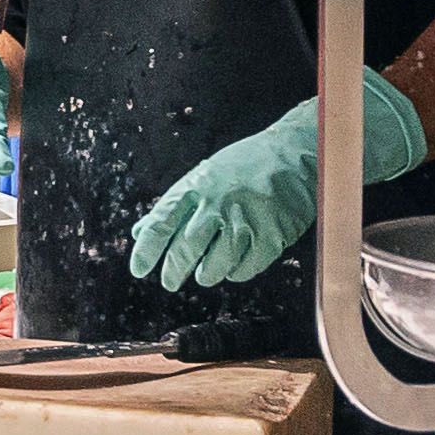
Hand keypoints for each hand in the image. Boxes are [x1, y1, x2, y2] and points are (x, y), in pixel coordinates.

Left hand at [127, 72, 429, 290]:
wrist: (295, 153)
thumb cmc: (245, 165)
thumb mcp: (203, 175)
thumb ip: (172, 206)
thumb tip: (139, 232)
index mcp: (196, 187)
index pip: (160, 224)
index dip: (145, 251)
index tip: (138, 270)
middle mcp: (217, 204)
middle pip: (185, 249)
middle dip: (173, 271)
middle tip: (169, 282)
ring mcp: (246, 220)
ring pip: (215, 265)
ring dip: (205, 275)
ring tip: (203, 275)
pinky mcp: (272, 236)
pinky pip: (246, 268)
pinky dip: (236, 273)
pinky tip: (233, 269)